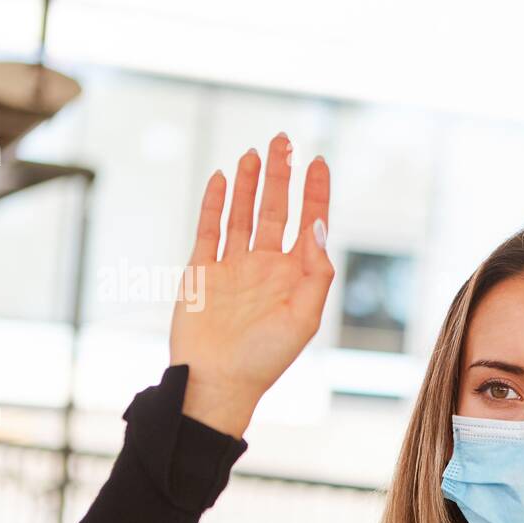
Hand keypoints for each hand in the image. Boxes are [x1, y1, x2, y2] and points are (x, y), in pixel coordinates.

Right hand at [169, 132, 333, 436]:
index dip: (315, 193)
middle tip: (284, 141)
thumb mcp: (303, 319)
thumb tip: (320, 229)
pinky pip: (210, 229)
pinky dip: (216, 203)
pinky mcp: (203, 271)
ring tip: (256, 151)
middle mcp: (266, 268)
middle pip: (276, 211)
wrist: (216, 382)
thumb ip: (317, 275)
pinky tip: (224, 178)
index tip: (318, 161)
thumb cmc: (265, 359)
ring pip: (244, 214)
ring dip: (251, 183)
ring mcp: (234, 267)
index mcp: (295, 278)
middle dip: (281, 176)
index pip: (310, 225)